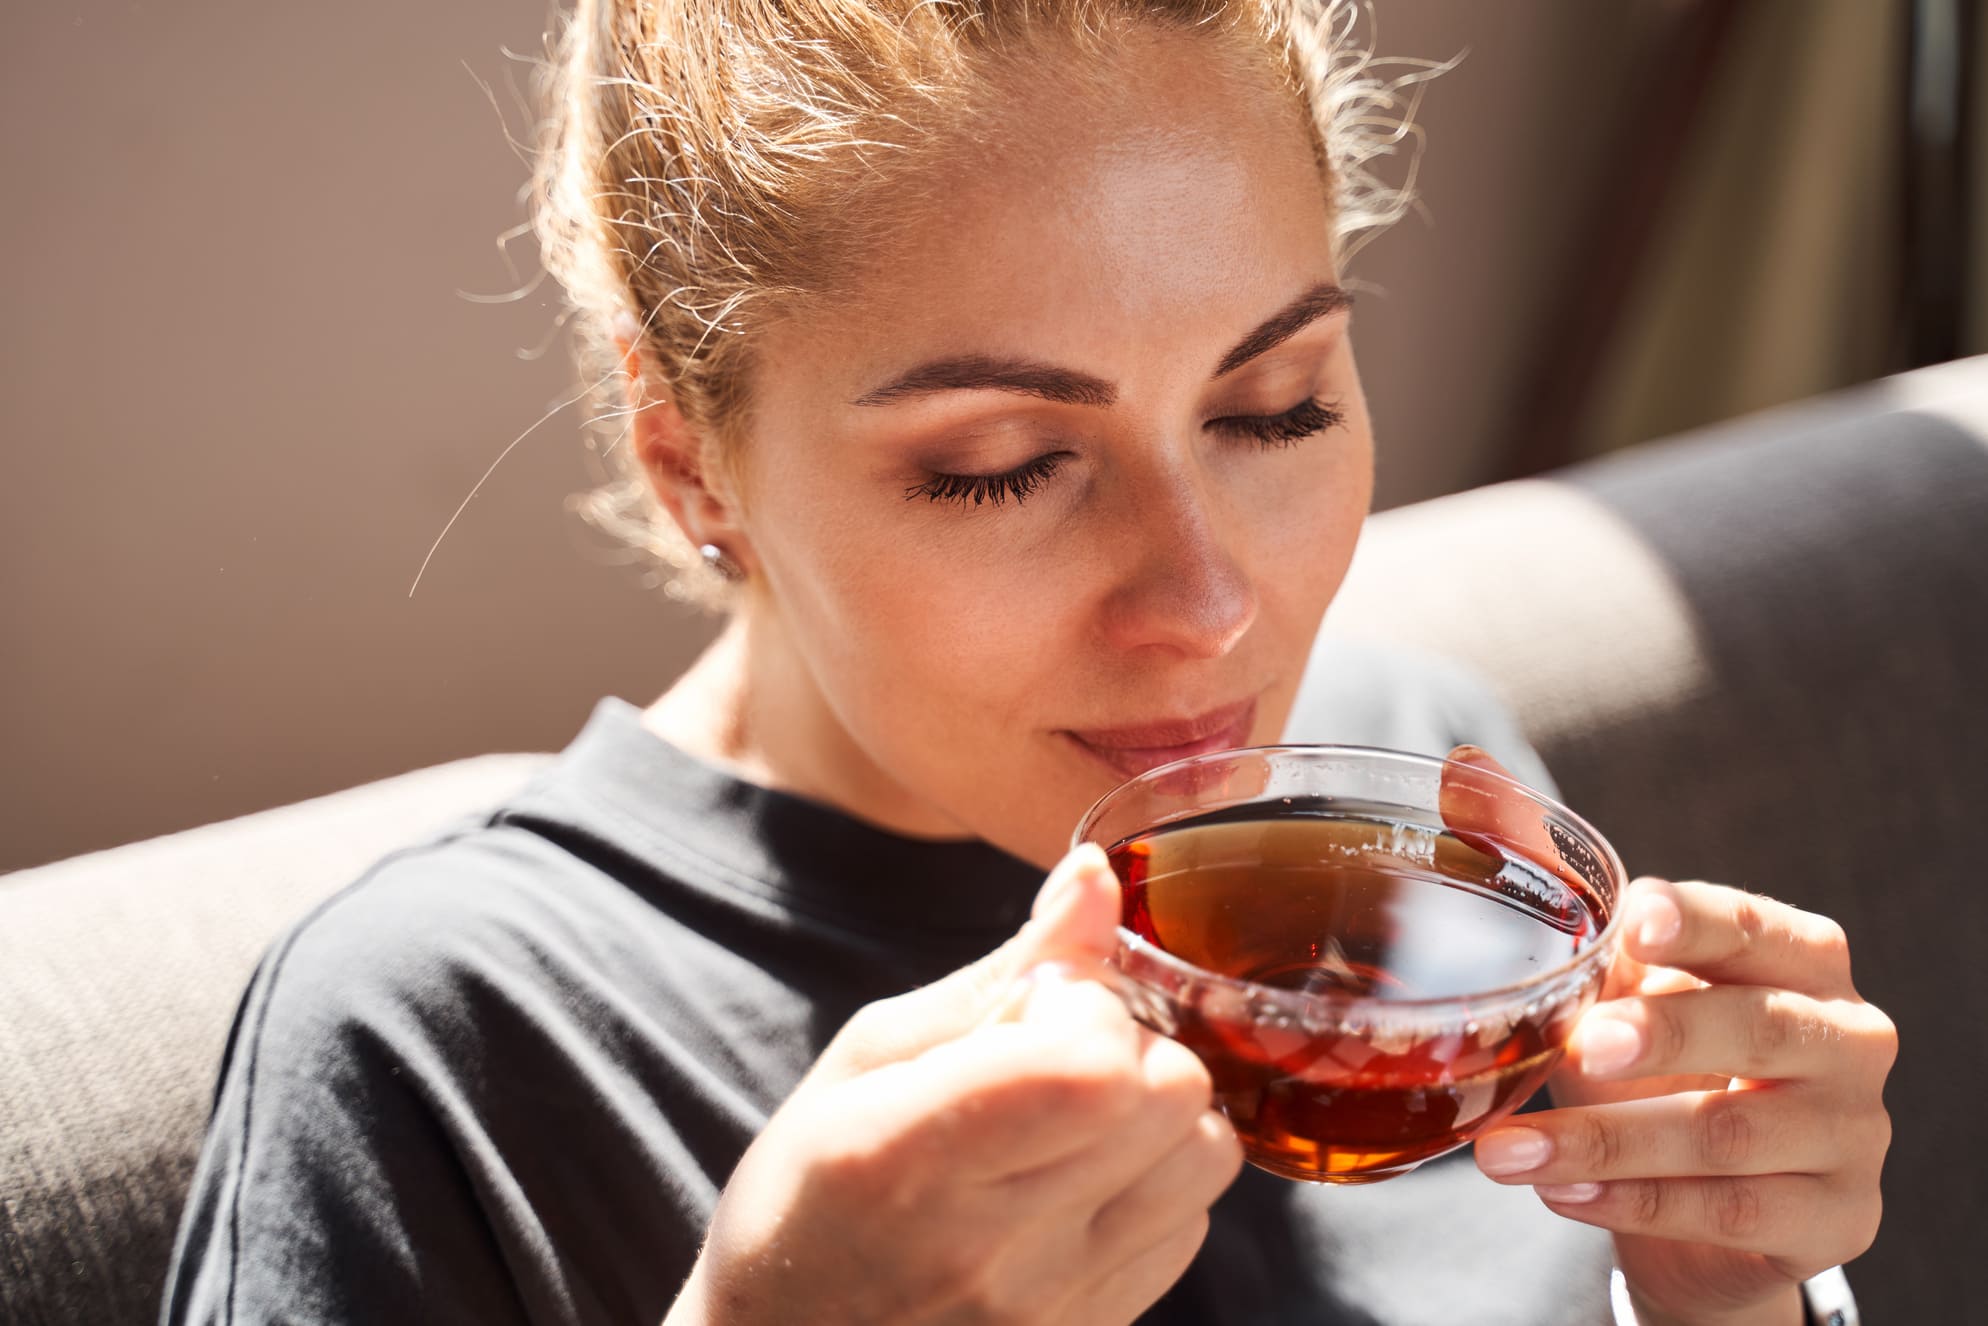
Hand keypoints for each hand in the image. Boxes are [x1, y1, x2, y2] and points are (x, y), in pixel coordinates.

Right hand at [666, 844, 1243, 1325]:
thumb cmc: (809, 1195)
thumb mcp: (870, 1057)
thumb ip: (1003, 970)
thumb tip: (1098, 876)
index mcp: (905, 1156)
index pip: (1092, 1063)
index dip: (1089, 1004)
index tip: (1038, 1006)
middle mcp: (991, 1247)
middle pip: (1172, 1096)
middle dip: (1134, 1044)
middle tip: (1061, 1055)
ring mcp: (1053, 1307)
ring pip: (1207, 1158)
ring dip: (1160, 1114)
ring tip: (1080, 1117)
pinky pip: (1194, 1227)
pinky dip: (1158, 1183)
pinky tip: (1085, 1180)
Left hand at [1474, 877, 1894, 1323]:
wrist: (1711, 1210)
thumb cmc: (1668, 1074)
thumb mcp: (1635, 1009)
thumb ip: (1609, 975)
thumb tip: (1547, 958)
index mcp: (1803, 960)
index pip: (1751, 929)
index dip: (1695, 923)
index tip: (1634, 924)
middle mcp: (1849, 1039)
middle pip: (1759, 1027)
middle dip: (1665, 1035)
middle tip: (1586, 1045)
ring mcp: (1854, 1135)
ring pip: (1727, 1134)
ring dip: (1607, 1142)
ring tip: (1513, 1148)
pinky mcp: (1840, 1220)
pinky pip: (1729, 1211)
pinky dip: (1634, 1204)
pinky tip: (1562, 1192)